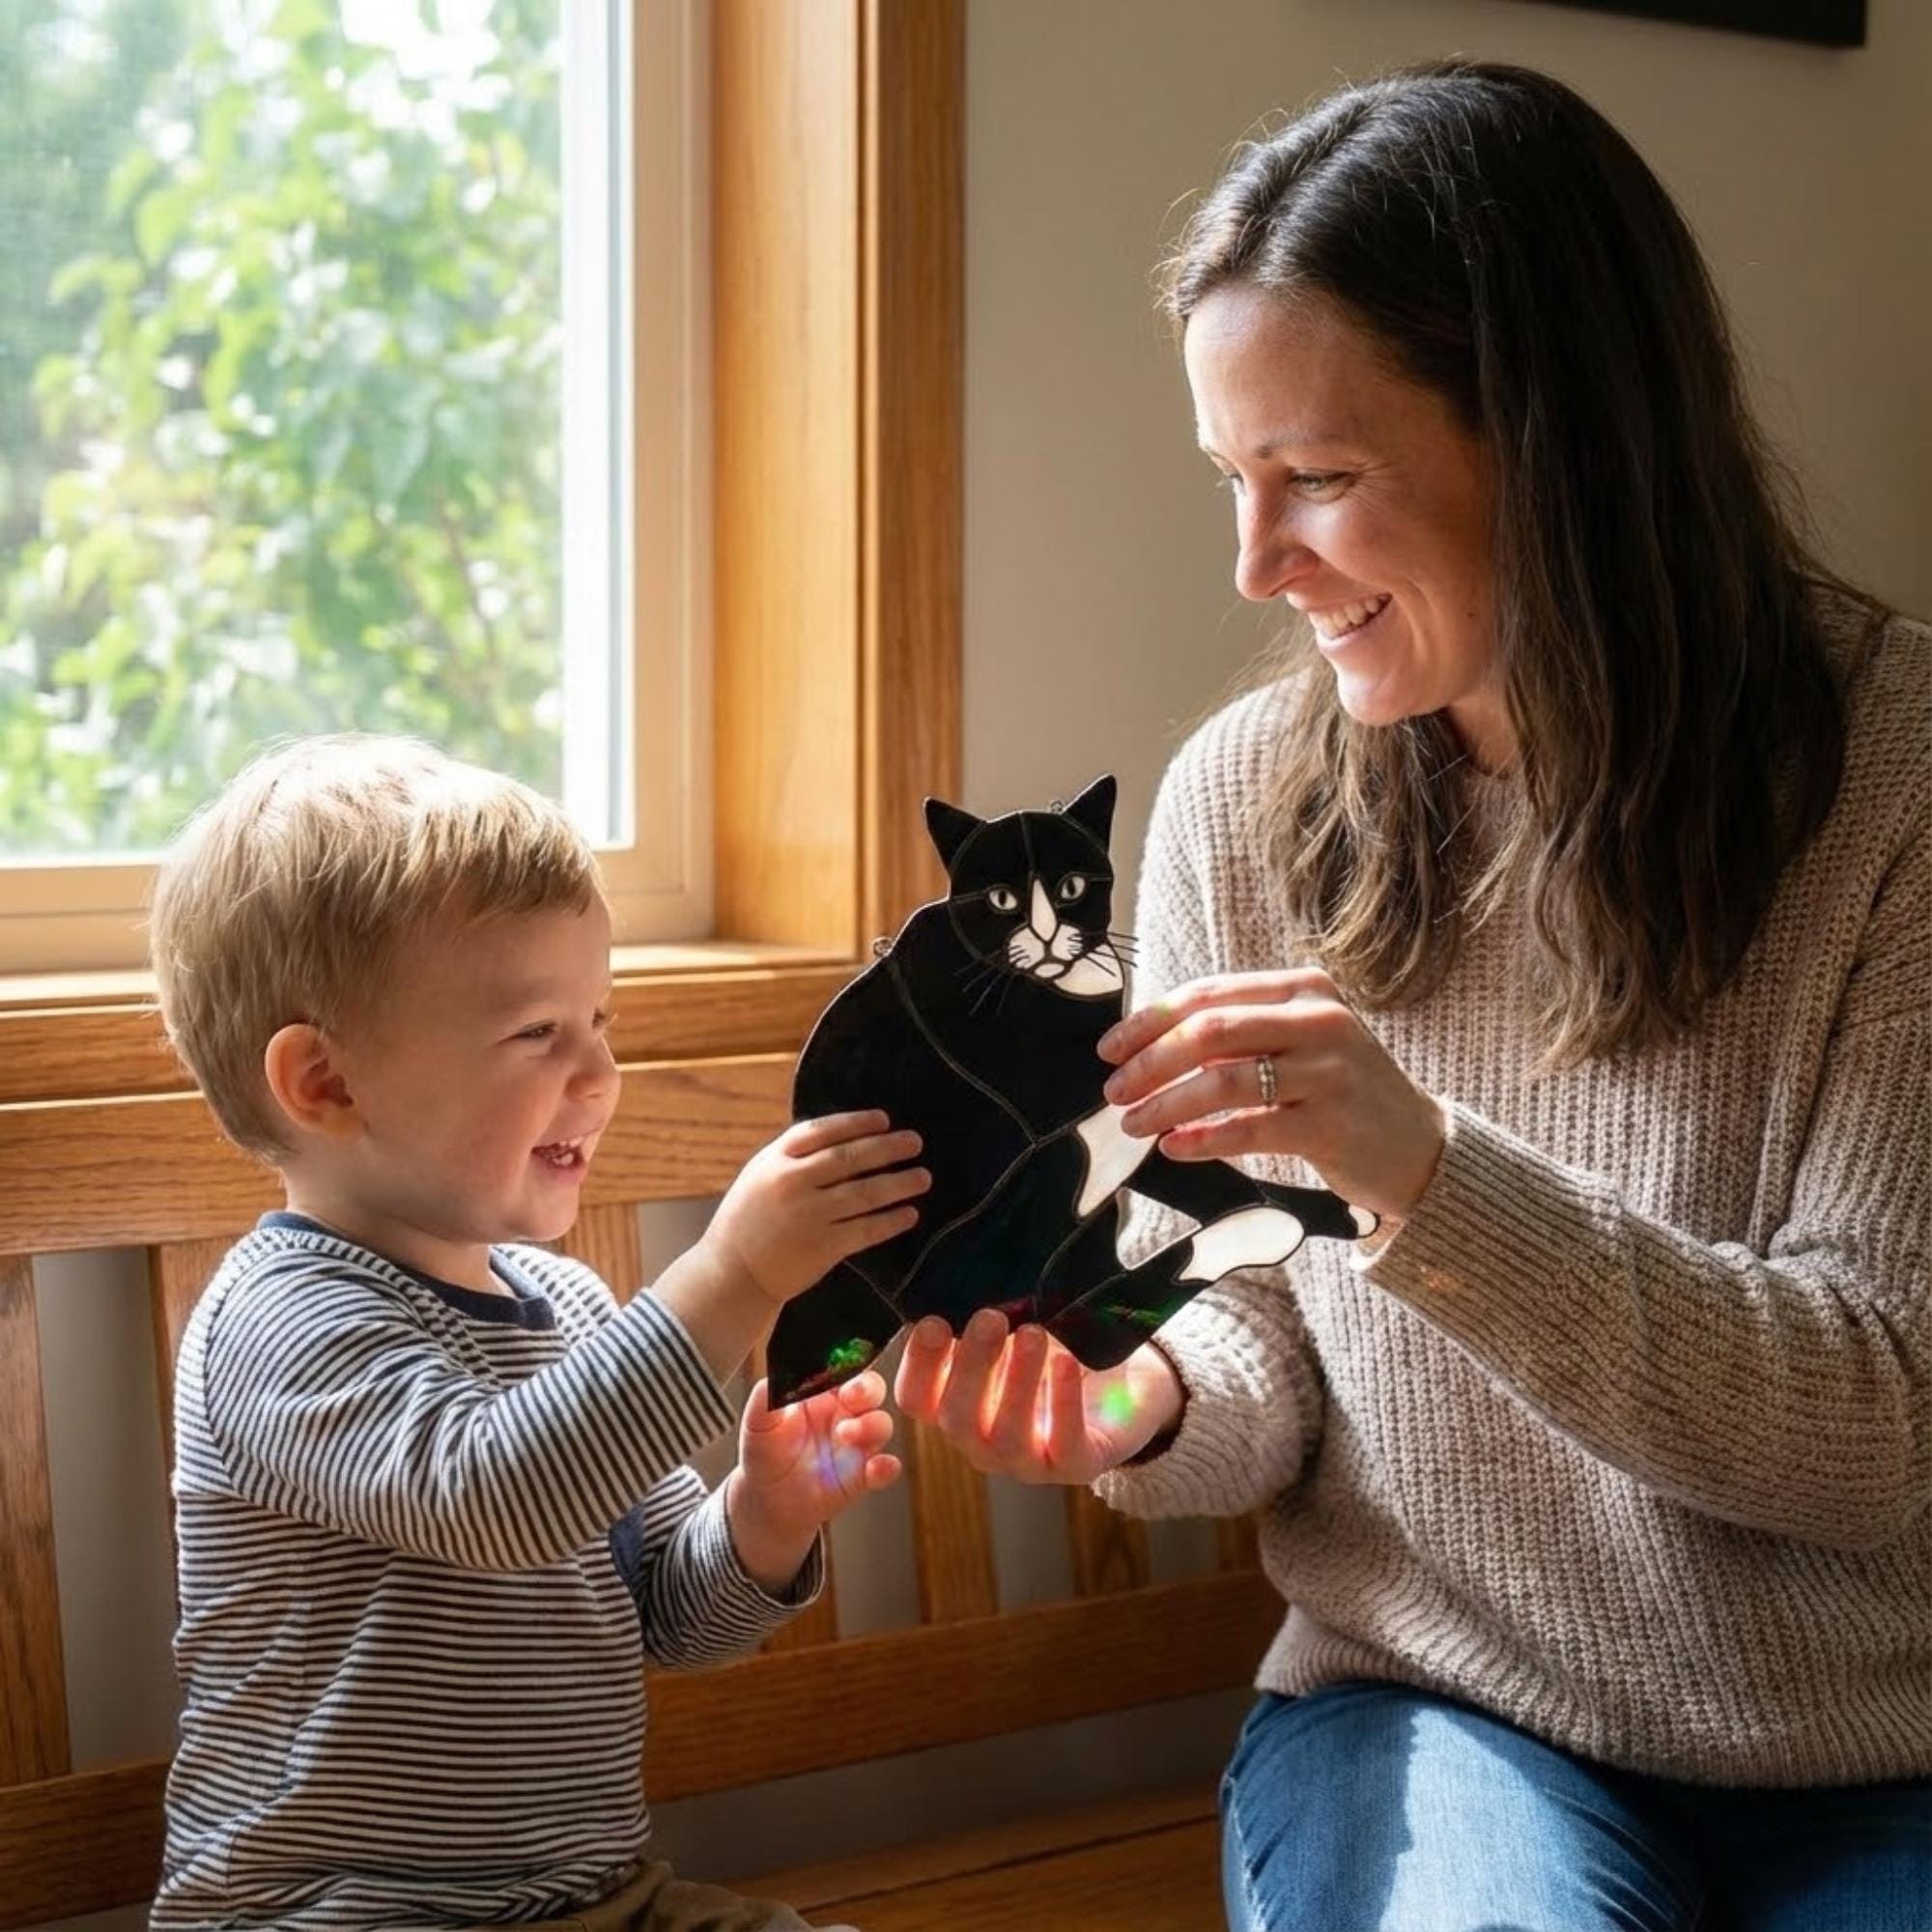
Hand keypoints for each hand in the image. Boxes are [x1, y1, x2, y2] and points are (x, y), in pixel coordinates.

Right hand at [704, 1110, 929, 1305]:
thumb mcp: (761, 1175)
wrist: (732, 1272)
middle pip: (849, 1158)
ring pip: (864, 1194)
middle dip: (887, 1148)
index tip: (883, 1119)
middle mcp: (792, 1183)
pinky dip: (891, 1221)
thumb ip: (795, 1157)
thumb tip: (845, 1137)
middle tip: (915, 1142)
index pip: (821, 1131)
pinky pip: (866, 1230)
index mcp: (775, 1161)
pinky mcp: (823, 1247)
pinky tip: (909, 1213)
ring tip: (923, 1177)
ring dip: (899, 1184)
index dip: (855, 1123)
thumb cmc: (749, 1219)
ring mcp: (809, 1216)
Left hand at [725, 1371, 900, 1590]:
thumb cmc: (766, 1453)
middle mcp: (844, 1412)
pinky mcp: (863, 1474)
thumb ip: (765, 1400)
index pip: (842, 1366)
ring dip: (871, 1425)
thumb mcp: (757, 1424)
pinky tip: (878, 1468)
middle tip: (852, 1395)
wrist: (767, 1500)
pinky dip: (887, 1467)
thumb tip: (772, 1379)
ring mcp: (857, 1443)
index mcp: (821, 1392)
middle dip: (867, 1388)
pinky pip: (886, 1467)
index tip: (840, 1362)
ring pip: (881, 1423)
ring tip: (845, 1434)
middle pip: (871, 1388)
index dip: (846, 1362)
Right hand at [894, 1310, 1184, 1484]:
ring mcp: (1028, 1461)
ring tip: (1033, 1334)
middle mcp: (983, 1442)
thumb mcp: (1012, 1333)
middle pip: (957, 1418)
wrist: (1125, 1386)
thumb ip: (982, 1320)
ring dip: (1016, 1384)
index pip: (916, 1398)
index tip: (934, 1320)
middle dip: (971, 1367)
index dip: (918, 1365)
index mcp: (957, 1406)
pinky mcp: (1077, 1466)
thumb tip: (955, 1280)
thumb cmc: (1053, 1352)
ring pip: (1007, 1437)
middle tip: (989, 1318)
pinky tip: (1066, 1364)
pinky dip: (1063, 1404)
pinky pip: (1065, 1446)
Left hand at [1098, 969, 1445, 1221]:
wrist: (1420, 1147)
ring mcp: (1328, 1071)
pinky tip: (1174, 1147)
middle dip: (1150, 1062)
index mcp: (1303, 988)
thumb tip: (1150, 1045)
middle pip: (1210, 1032)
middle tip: (1114, 1091)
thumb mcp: (1298, 1042)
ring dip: (1166, 1103)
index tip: (1111, 1048)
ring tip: (1134, 1124)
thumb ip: (1240, 1034)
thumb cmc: (1342, 1092)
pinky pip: (1249, 1128)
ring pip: (1224, 1080)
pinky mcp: (1331, 1124)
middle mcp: (1318, 1020)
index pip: (1209, 994)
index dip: (1152, 1020)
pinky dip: (1203, 1139)